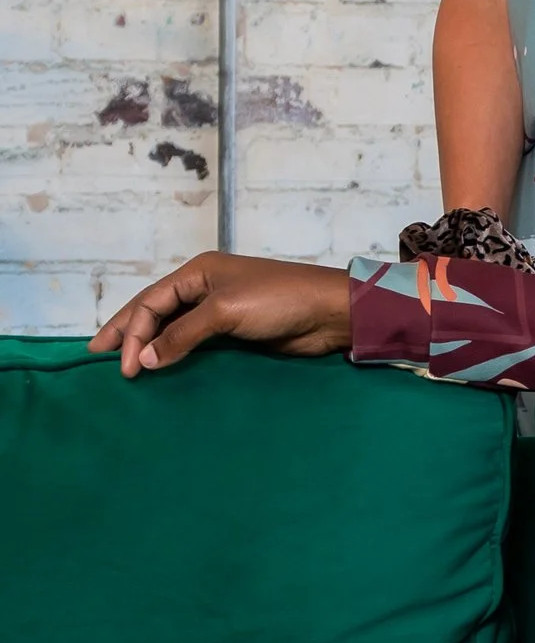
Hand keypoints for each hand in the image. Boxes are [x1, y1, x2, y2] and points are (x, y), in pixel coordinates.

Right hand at [91, 255, 355, 378]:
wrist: (329, 313)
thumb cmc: (280, 300)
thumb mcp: (226, 312)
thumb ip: (183, 334)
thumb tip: (146, 359)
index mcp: (198, 272)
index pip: (150, 302)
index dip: (132, 333)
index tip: (126, 367)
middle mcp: (204, 288)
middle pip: (154, 311)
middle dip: (126, 333)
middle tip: (97, 356)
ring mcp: (219, 311)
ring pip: (172, 329)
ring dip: (148, 346)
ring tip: (123, 367)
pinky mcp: (235, 334)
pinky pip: (194, 345)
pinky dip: (175, 356)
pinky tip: (161, 370)